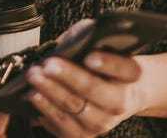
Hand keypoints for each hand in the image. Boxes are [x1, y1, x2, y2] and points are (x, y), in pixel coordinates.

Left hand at [25, 49, 141, 136]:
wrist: (122, 94)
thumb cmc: (105, 64)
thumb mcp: (103, 45)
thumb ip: (87, 38)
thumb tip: (68, 40)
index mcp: (131, 75)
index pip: (125, 68)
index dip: (108, 63)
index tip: (90, 57)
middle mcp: (121, 101)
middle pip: (95, 90)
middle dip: (68, 77)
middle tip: (48, 65)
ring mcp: (104, 121)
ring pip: (76, 109)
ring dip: (52, 94)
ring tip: (35, 79)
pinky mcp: (87, 134)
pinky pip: (65, 128)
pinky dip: (48, 112)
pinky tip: (36, 98)